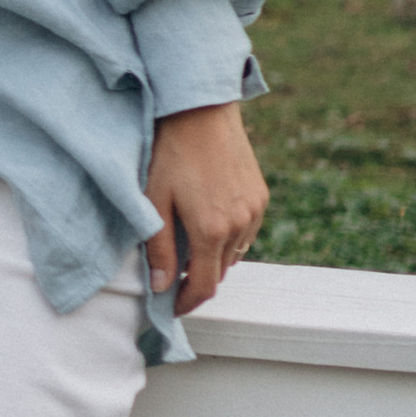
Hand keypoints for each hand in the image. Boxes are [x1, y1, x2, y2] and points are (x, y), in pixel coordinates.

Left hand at [143, 101, 267, 314]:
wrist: (200, 110)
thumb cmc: (169, 152)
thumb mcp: (154, 200)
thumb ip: (158, 248)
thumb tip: (161, 287)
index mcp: (210, 230)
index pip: (203, 286)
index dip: (187, 302)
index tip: (172, 307)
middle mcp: (239, 225)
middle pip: (220, 273)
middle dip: (197, 281)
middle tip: (173, 279)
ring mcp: (254, 210)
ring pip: (235, 254)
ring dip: (213, 260)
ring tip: (187, 250)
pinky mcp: (261, 195)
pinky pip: (247, 232)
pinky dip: (228, 239)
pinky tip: (208, 225)